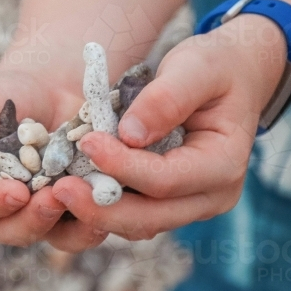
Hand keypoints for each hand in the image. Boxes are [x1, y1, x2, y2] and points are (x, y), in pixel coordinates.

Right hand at [0, 68, 110, 251]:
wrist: (57, 87)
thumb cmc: (12, 94)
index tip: (15, 191)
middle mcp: (10, 209)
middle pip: (15, 230)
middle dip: (34, 219)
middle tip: (53, 198)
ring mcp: (49, 213)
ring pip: (57, 237)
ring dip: (72, 227)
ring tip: (87, 202)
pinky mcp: (82, 209)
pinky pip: (92, 224)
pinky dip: (102, 215)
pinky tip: (113, 198)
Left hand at [51, 15, 287, 243]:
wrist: (234, 76)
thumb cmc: (216, 67)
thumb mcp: (197, 67)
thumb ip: (167, 98)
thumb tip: (129, 134)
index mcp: (224, 165)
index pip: (165, 179)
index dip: (123, 166)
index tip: (87, 143)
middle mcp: (211, 196)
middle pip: (150, 217)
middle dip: (100, 206)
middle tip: (58, 188)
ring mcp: (191, 205)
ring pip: (138, 223)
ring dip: (96, 211)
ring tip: (56, 190)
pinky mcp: (169, 202)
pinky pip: (133, 213)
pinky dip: (102, 204)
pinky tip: (72, 187)